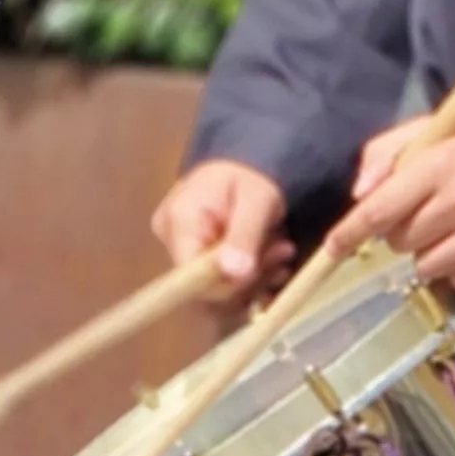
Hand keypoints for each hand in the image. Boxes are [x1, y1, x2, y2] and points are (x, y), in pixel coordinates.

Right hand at [150, 160, 293, 301]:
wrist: (248, 164)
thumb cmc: (252, 173)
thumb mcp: (257, 199)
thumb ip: (244, 234)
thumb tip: (234, 273)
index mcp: (179, 220)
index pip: (191, 276)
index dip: (228, 284)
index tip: (263, 267)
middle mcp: (170, 237)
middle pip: (204, 286)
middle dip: (249, 277)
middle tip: (284, 251)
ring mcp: (180, 249)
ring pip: (216, 291)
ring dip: (255, 278)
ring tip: (281, 250)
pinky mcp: (194, 258)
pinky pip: (220, 285)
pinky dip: (250, 279)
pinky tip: (271, 260)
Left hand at [340, 113, 454, 287]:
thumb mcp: (434, 130)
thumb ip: (387, 153)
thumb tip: (358, 196)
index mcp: (441, 164)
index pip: (380, 210)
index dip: (349, 233)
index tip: (331, 249)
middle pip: (399, 242)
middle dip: (400, 230)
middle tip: (423, 211)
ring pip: (425, 267)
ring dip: (427, 251)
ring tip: (450, 226)